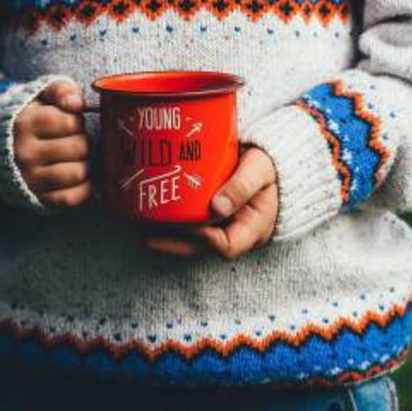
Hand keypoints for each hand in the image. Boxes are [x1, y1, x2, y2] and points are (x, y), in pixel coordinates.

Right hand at [14, 79, 92, 207]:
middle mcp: (25, 153)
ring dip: (85, 165)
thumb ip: (62, 90)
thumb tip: (77, 104)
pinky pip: (72, 198)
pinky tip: (80, 178)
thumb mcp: (41, 96)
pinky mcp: (39, 198)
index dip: (77, 122)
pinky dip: (84, 189)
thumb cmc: (32, 119)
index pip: (71, 122)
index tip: (69, 124)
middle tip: (73, 142)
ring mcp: (31, 178)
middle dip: (83, 143)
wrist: (0, 148)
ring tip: (76, 159)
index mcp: (25, 124)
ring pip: (78, 173)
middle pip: (79, 148)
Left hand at [143, 147, 278, 258]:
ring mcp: (220, 228)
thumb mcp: (261, 171)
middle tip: (147, 235)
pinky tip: (147, 213)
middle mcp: (234, 234)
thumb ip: (243, 185)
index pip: (227, 246)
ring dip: (165, 236)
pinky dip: (168, 222)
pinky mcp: (208, 218)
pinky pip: (187, 226)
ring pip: (190, 240)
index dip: (204, 239)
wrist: (272, 162)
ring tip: (139, 225)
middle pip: (201, 248)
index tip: (187, 225)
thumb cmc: (270, 165)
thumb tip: (218, 207)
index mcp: (253, 229)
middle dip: (172, 244)